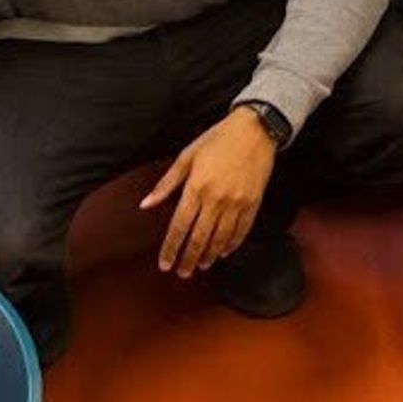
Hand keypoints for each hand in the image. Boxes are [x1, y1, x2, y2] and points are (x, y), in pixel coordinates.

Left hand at [139, 106, 278, 276]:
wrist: (255, 129)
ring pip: (220, 239)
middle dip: (188, 259)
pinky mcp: (253, 203)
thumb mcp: (187, 156)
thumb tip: (146, 204)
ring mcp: (237, 203)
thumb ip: (166, 183)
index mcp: (196, 187)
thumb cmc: (218, 139)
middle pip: (198, 238)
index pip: (179, 227)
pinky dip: (232, 245)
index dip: (170, 248)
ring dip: (208, 256)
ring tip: (201, 266)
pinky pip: (241, 231)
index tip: (165, 263)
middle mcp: (216, 199)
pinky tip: (223, 252)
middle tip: (182, 272)